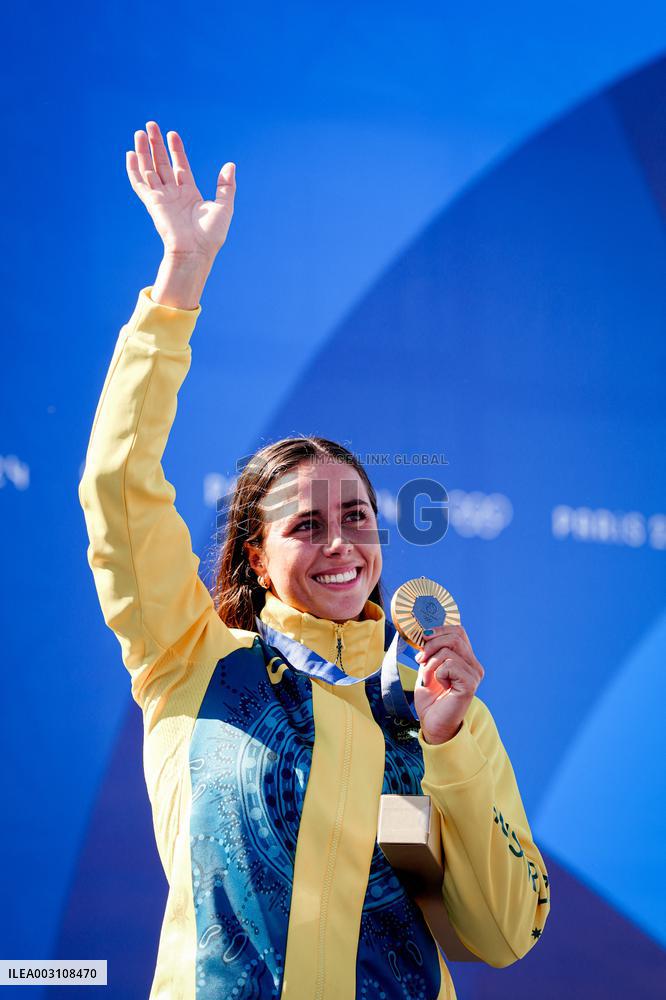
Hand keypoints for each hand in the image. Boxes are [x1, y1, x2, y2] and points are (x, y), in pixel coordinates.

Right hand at [126, 121, 235, 258]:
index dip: (176, 150)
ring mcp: (162, 198)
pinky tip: (130, 154)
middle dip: (156, 145)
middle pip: (162, 164)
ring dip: (143, 152)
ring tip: (139, 132)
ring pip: (149, 169)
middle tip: (150, 125)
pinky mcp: (152, 203)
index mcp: (190, 194)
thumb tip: (230, 165)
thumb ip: (226, 186)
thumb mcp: (224, 207)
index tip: (172, 133)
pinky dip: (134, 169)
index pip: (180, 166)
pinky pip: (140, 183)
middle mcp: (174, 194)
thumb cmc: (211, 235)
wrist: (196, 251)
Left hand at [413, 624, 484, 743]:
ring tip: (429, 678)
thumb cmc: (431, 699)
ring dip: (431, 663)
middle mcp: (474, 665)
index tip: (422, 639)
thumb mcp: (428, 668)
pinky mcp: (470, 684)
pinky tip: (440, 685)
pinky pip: (449, 664)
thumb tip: (425, 633)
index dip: (439, 630)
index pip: (458, 631)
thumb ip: (431, 651)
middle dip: (431, 645)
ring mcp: (474, 675)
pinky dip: (437, 673)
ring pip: (448, 650)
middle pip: (454, 637)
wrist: (433, 723)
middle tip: (420, 659)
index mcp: (466, 659)